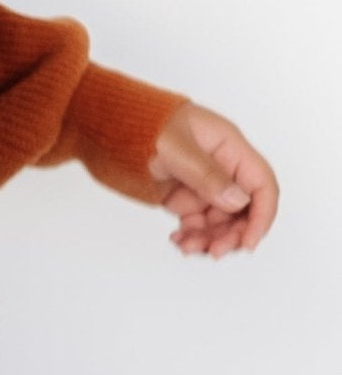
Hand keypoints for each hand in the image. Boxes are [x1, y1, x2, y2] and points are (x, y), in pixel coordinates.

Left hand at [148, 100, 278, 257]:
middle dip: (232, 235)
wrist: (110, 125)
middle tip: (213, 251)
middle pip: (244, 210)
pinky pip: (198, 223)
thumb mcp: (175, 147)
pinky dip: (192, 236)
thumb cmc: (143, 123)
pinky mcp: (184, 196)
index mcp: (229, 148)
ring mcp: (203, 184)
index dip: (262, 216)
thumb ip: (206, 174)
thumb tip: (239, 201)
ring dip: (209, 239)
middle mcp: (222, 168)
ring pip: (220, 222)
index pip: (261, 184)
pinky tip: (177, 240)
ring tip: (187, 246)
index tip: (248, 242)